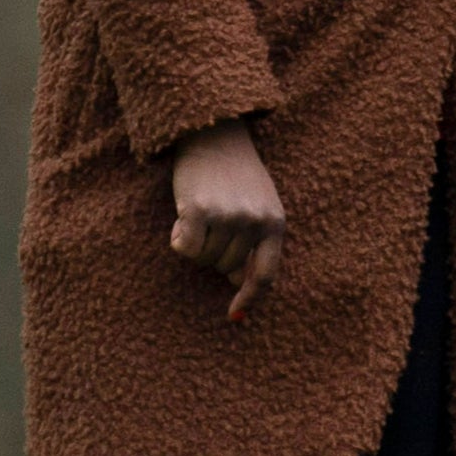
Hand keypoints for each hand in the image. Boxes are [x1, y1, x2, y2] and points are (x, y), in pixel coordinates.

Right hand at [167, 121, 288, 319]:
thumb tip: (237, 282)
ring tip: (201, 214)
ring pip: (203, 260)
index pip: (265, 274)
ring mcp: (229, 217)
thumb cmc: (236, 177)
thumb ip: (255, 243)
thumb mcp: (259, 207)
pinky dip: (179, 239)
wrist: (215, 138)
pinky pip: (184, 248)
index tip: (235, 317)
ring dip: (197, 244)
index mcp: (276, 224)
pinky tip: (182, 218)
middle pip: (225, 268)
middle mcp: (255, 222)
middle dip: (214, 254)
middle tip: (212, 225)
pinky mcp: (199, 210)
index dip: (249, 298)